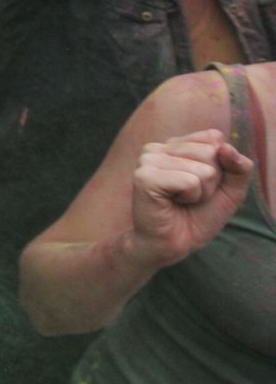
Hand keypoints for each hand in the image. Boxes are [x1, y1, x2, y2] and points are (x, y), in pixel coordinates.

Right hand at [129, 129, 254, 266]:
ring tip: (181, 201)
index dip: (220, 167)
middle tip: (190, 196)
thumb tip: (226, 148)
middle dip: (211, 182)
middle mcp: (158, 147)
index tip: (201, 185)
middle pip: (211, 153)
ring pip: (204, 170)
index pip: (214, 138)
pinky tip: (173, 203)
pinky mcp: (145, 176)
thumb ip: (239, 168)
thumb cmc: (197, 217)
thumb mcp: (230, 191)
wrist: (172, 245)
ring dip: (201, 193)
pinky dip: (190, 198)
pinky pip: (189, 182)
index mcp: (174, 145)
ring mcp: (148, 159)